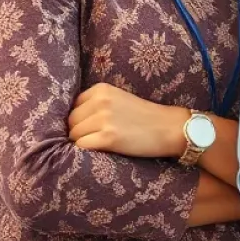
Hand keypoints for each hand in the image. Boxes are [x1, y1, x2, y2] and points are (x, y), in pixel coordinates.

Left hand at [68, 83, 187, 158]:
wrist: (169, 127)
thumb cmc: (144, 116)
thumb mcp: (119, 99)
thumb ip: (96, 104)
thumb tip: (70, 121)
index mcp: (101, 89)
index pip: (73, 106)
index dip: (80, 119)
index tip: (91, 126)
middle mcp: (101, 101)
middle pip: (71, 122)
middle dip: (79, 131)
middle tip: (97, 137)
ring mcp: (104, 119)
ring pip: (74, 135)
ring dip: (84, 142)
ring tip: (102, 143)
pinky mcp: (108, 138)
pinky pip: (82, 146)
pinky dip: (87, 151)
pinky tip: (101, 150)